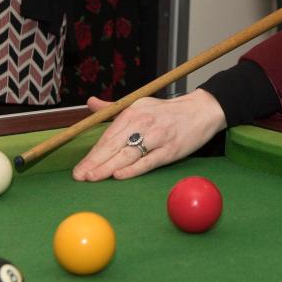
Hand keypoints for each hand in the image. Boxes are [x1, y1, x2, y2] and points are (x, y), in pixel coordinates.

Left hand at [72, 89, 227, 180]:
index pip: (108, 135)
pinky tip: (119, 175)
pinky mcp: (171, 149)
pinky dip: (133, 169)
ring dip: (108, 167)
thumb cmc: (167, 112)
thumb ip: (114, 108)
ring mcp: (158, 136)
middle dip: (95, 162)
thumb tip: (90, 103)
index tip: (79, 167)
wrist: (201, 111)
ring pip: (128, 154)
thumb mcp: (140, 104)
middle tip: (79, 176)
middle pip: (114, 145)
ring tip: (92, 178)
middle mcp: (144, 122)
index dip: (93, 153)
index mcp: (134, 111)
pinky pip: (149, 161)